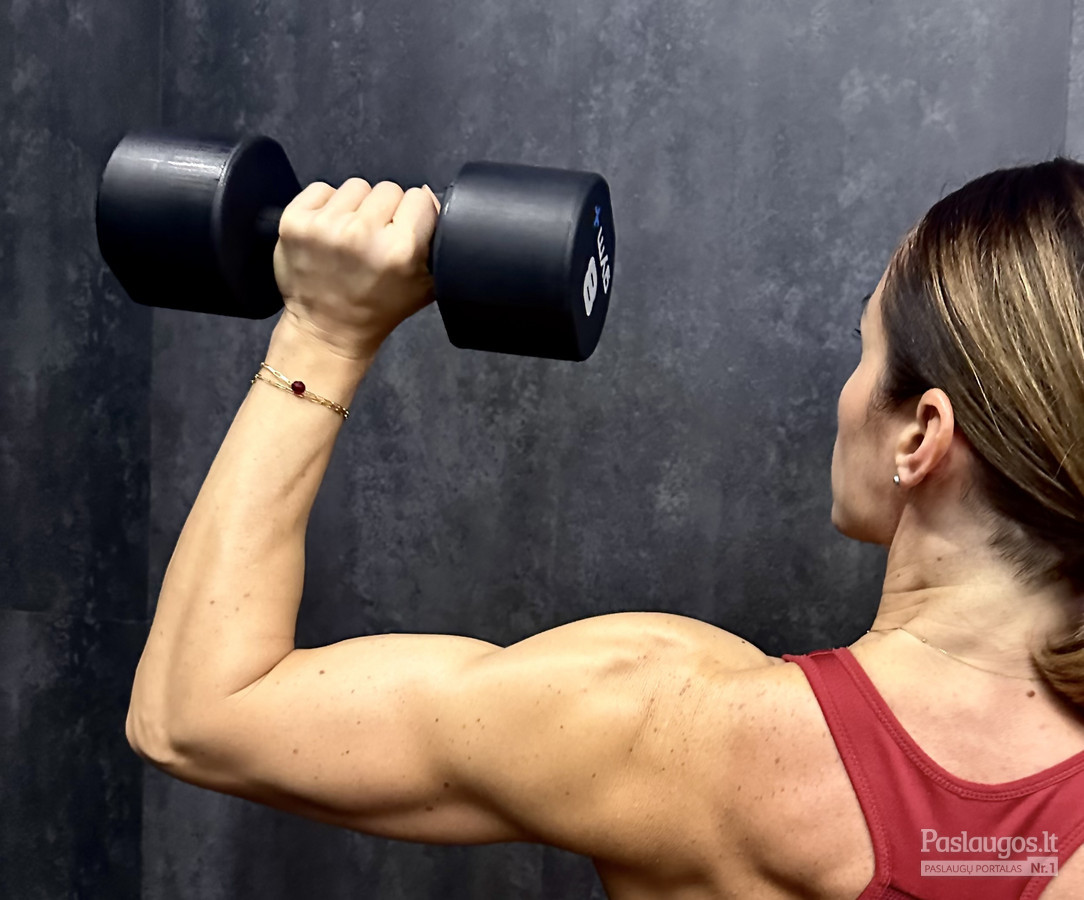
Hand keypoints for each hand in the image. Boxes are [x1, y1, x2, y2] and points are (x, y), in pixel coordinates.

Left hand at [272, 179, 440, 359]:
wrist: (327, 331)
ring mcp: (325, 225)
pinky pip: (321, 189)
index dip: (413, 215)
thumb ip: (437, 238)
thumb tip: (426, 194)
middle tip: (374, 241)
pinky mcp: (295, 221)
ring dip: (355, 207)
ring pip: (355, 187)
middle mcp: (362, 231)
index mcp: (400, 248)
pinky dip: (325, 205)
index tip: (402, 235)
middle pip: (388, 188)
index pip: (418, 197)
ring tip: (349, 237)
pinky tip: (327, 233)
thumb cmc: (381, 308)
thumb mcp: (427, 283)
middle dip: (385, 211)